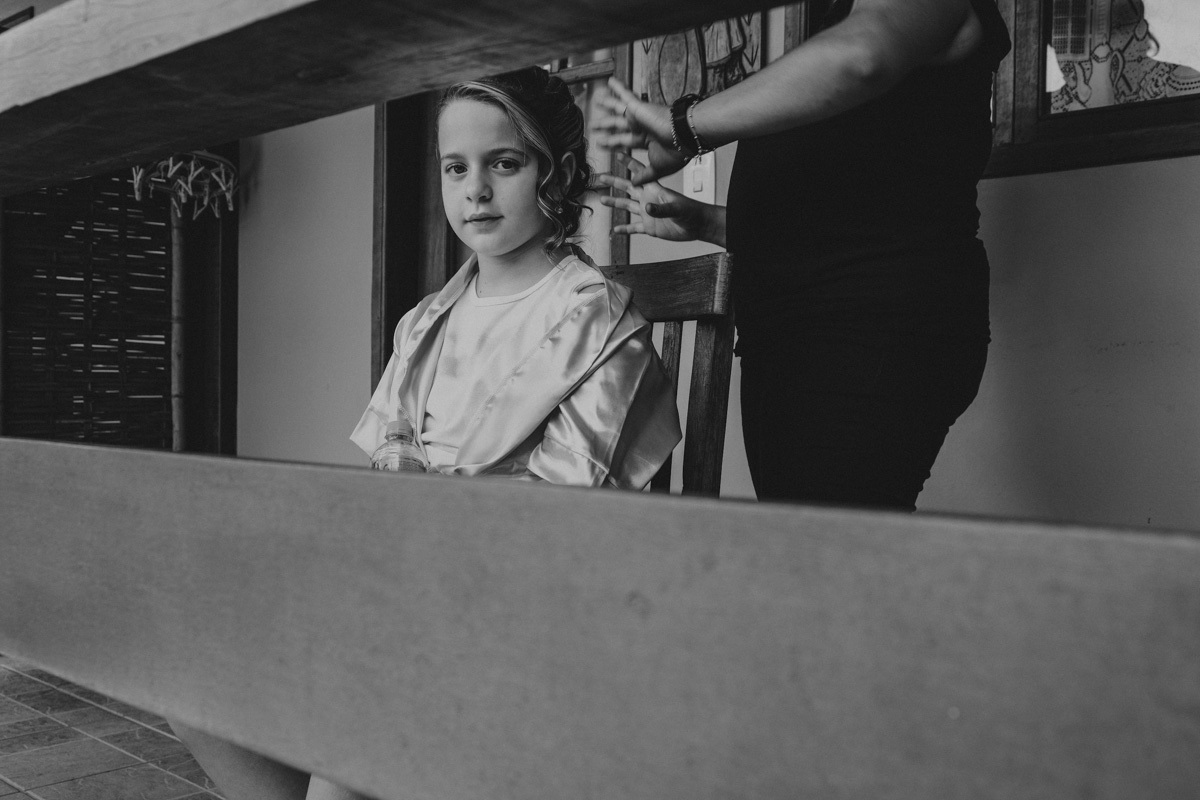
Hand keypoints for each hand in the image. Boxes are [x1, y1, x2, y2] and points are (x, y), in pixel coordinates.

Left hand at [591, 78, 688, 183]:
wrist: (684, 137)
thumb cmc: (676, 152)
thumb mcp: (657, 169)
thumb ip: (644, 175)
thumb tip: (635, 183)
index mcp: (647, 141)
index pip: (624, 142)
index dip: (612, 143)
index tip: (602, 144)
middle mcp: (642, 128)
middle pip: (618, 126)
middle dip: (605, 127)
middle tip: (594, 126)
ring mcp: (640, 116)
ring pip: (618, 110)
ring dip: (607, 106)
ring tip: (596, 101)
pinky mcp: (639, 108)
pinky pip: (626, 95)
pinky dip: (618, 88)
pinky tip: (609, 81)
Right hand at [594, 155, 719, 244]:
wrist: (697, 226)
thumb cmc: (691, 212)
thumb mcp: (676, 208)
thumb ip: (661, 208)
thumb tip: (647, 208)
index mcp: (655, 190)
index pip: (639, 173)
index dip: (629, 164)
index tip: (618, 154)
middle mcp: (648, 199)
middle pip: (627, 188)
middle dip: (614, 182)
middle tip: (601, 177)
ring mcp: (648, 213)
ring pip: (627, 206)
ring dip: (615, 203)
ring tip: (602, 200)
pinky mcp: (650, 227)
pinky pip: (633, 227)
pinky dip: (624, 229)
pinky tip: (616, 230)